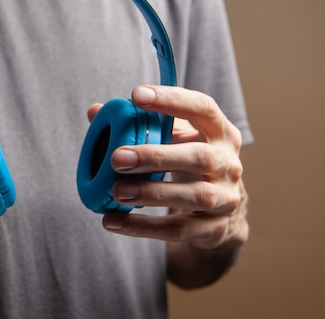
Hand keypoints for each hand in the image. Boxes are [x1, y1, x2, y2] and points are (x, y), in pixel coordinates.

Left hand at [89, 85, 248, 252]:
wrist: (221, 213)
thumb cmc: (187, 163)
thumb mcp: (171, 139)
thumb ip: (137, 124)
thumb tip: (95, 112)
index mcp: (219, 132)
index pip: (202, 108)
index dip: (171, 101)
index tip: (136, 95)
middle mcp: (228, 163)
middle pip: (199, 157)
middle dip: (156, 156)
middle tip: (117, 158)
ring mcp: (226, 198)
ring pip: (194, 196)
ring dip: (151, 193)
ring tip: (116, 191)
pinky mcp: (215, 229)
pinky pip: (179, 229)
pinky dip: (143, 227)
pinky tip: (112, 221)